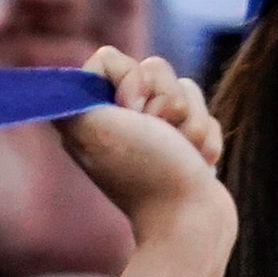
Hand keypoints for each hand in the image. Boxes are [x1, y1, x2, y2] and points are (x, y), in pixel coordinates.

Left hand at [58, 48, 229, 246]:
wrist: (187, 217)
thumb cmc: (144, 171)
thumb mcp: (91, 127)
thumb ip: (75, 94)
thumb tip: (72, 78)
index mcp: (90, 115)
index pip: (110, 59)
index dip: (128, 78)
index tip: (130, 110)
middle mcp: (119, 120)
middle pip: (154, 68)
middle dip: (166, 100)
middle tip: (157, 134)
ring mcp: (154, 132)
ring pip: (184, 88)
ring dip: (190, 121)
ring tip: (181, 152)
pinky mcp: (184, 144)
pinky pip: (205, 113)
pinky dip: (205, 137)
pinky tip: (196, 162)